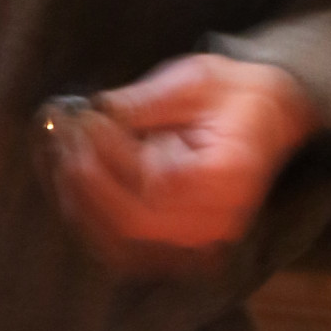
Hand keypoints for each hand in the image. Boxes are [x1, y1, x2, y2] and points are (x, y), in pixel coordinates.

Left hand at [39, 52, 319, 278]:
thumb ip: (148, 100)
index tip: (85, 120)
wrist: (267, 120)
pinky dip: (91, 223)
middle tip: (64, 137)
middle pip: (134, 222)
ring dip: (81, 203)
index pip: (159, 183)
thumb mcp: (197, 80)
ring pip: (122, 244)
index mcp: (229, 176)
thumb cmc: (233, 96)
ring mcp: (198, 241)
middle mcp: (216, 221)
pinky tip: (73, 187)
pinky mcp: (178, 246)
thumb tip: (97, 110)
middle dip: (88, 180)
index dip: (112, 156)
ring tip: (63, 157)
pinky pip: (124, 251)